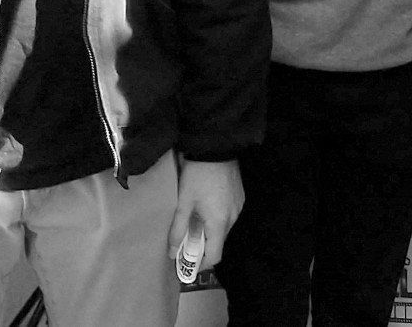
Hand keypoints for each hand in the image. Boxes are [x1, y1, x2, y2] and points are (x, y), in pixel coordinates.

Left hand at [168, 157, 242, 272]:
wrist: (215, 147)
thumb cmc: (196, 176)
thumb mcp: (183, 203)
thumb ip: (177, 230)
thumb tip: (172, 253)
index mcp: (219, 222)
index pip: (215, 256)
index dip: (201, 264)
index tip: (187, 264)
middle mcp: (233, 218)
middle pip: (218, 242)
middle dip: (202, 246)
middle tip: (184, 240)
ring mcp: (238, 206)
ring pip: (223, 229)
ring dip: (209, 230)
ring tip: (193, 220)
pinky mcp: (239, 197)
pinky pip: (228, 216)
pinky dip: (216, 218)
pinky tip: (205, 206)